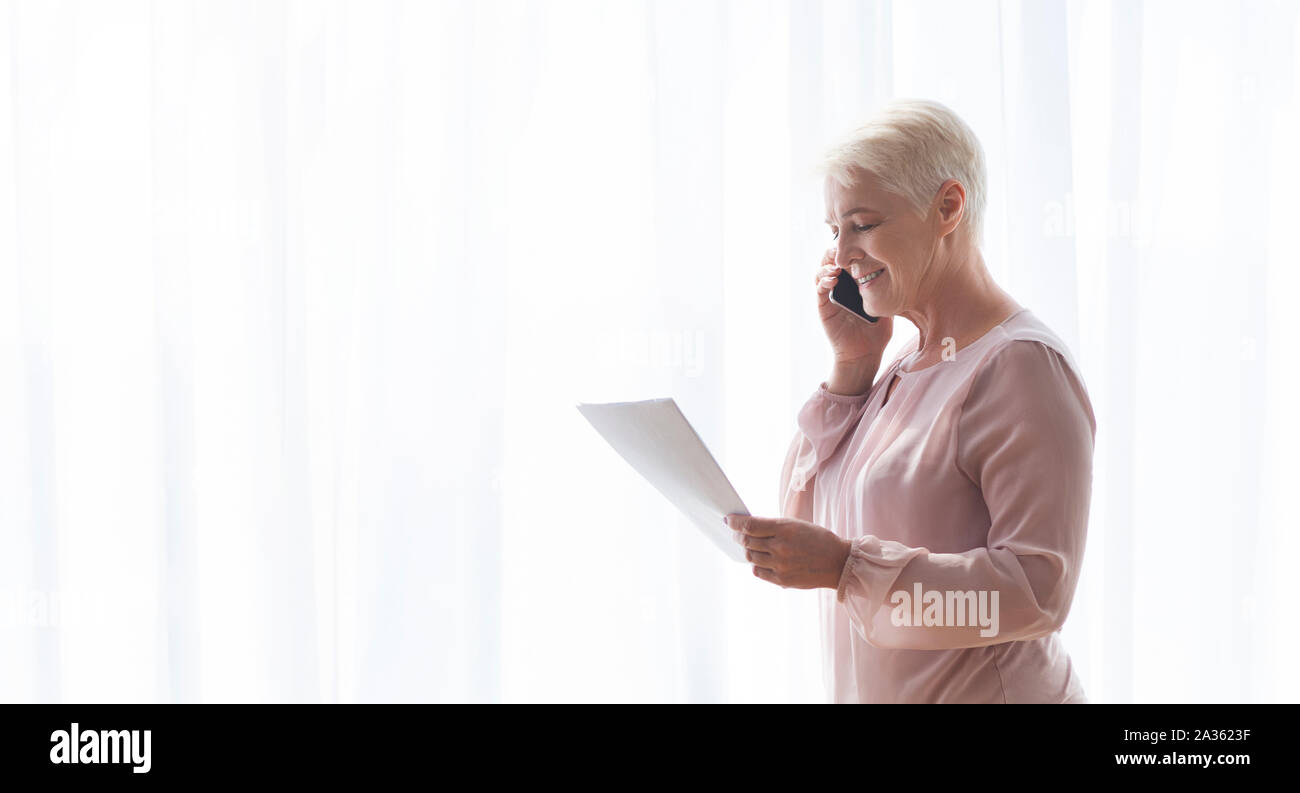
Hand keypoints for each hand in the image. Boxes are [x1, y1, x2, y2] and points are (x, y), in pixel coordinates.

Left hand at [725, 514, 850, 589]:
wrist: (837, 563)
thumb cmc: (817, 540)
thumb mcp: (797, 525)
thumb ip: (773, 527)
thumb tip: (748, 528)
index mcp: (784, 529)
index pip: (749, 525)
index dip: (735, 523)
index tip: (727, 520)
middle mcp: (780, 547)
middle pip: (747, 542)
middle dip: (738, 537)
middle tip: (736, 534)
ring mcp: (780, 565)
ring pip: (751, 557)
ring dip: (747, 551)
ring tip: (750, 547)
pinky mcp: (781, 580)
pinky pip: (758, 571)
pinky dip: (756, 564)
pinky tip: (760, 560)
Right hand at [815, 247, 893, 365]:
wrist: (864, 354)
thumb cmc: (877, 332)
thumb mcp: (887, 304)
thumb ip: (889, 287)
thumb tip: (905, 267)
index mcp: (854, 282)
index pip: (849, 258)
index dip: (851, 247)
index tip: (860, 240)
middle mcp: (840, 286)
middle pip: (832, 260)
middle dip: (837, 250)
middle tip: (846, 245)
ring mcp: (830, 295)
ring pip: (822, 270)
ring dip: (828, 263)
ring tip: (837, 262)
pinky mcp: (823, 307)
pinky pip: (820, 289)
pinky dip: (824, 281)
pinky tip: (833, 279)